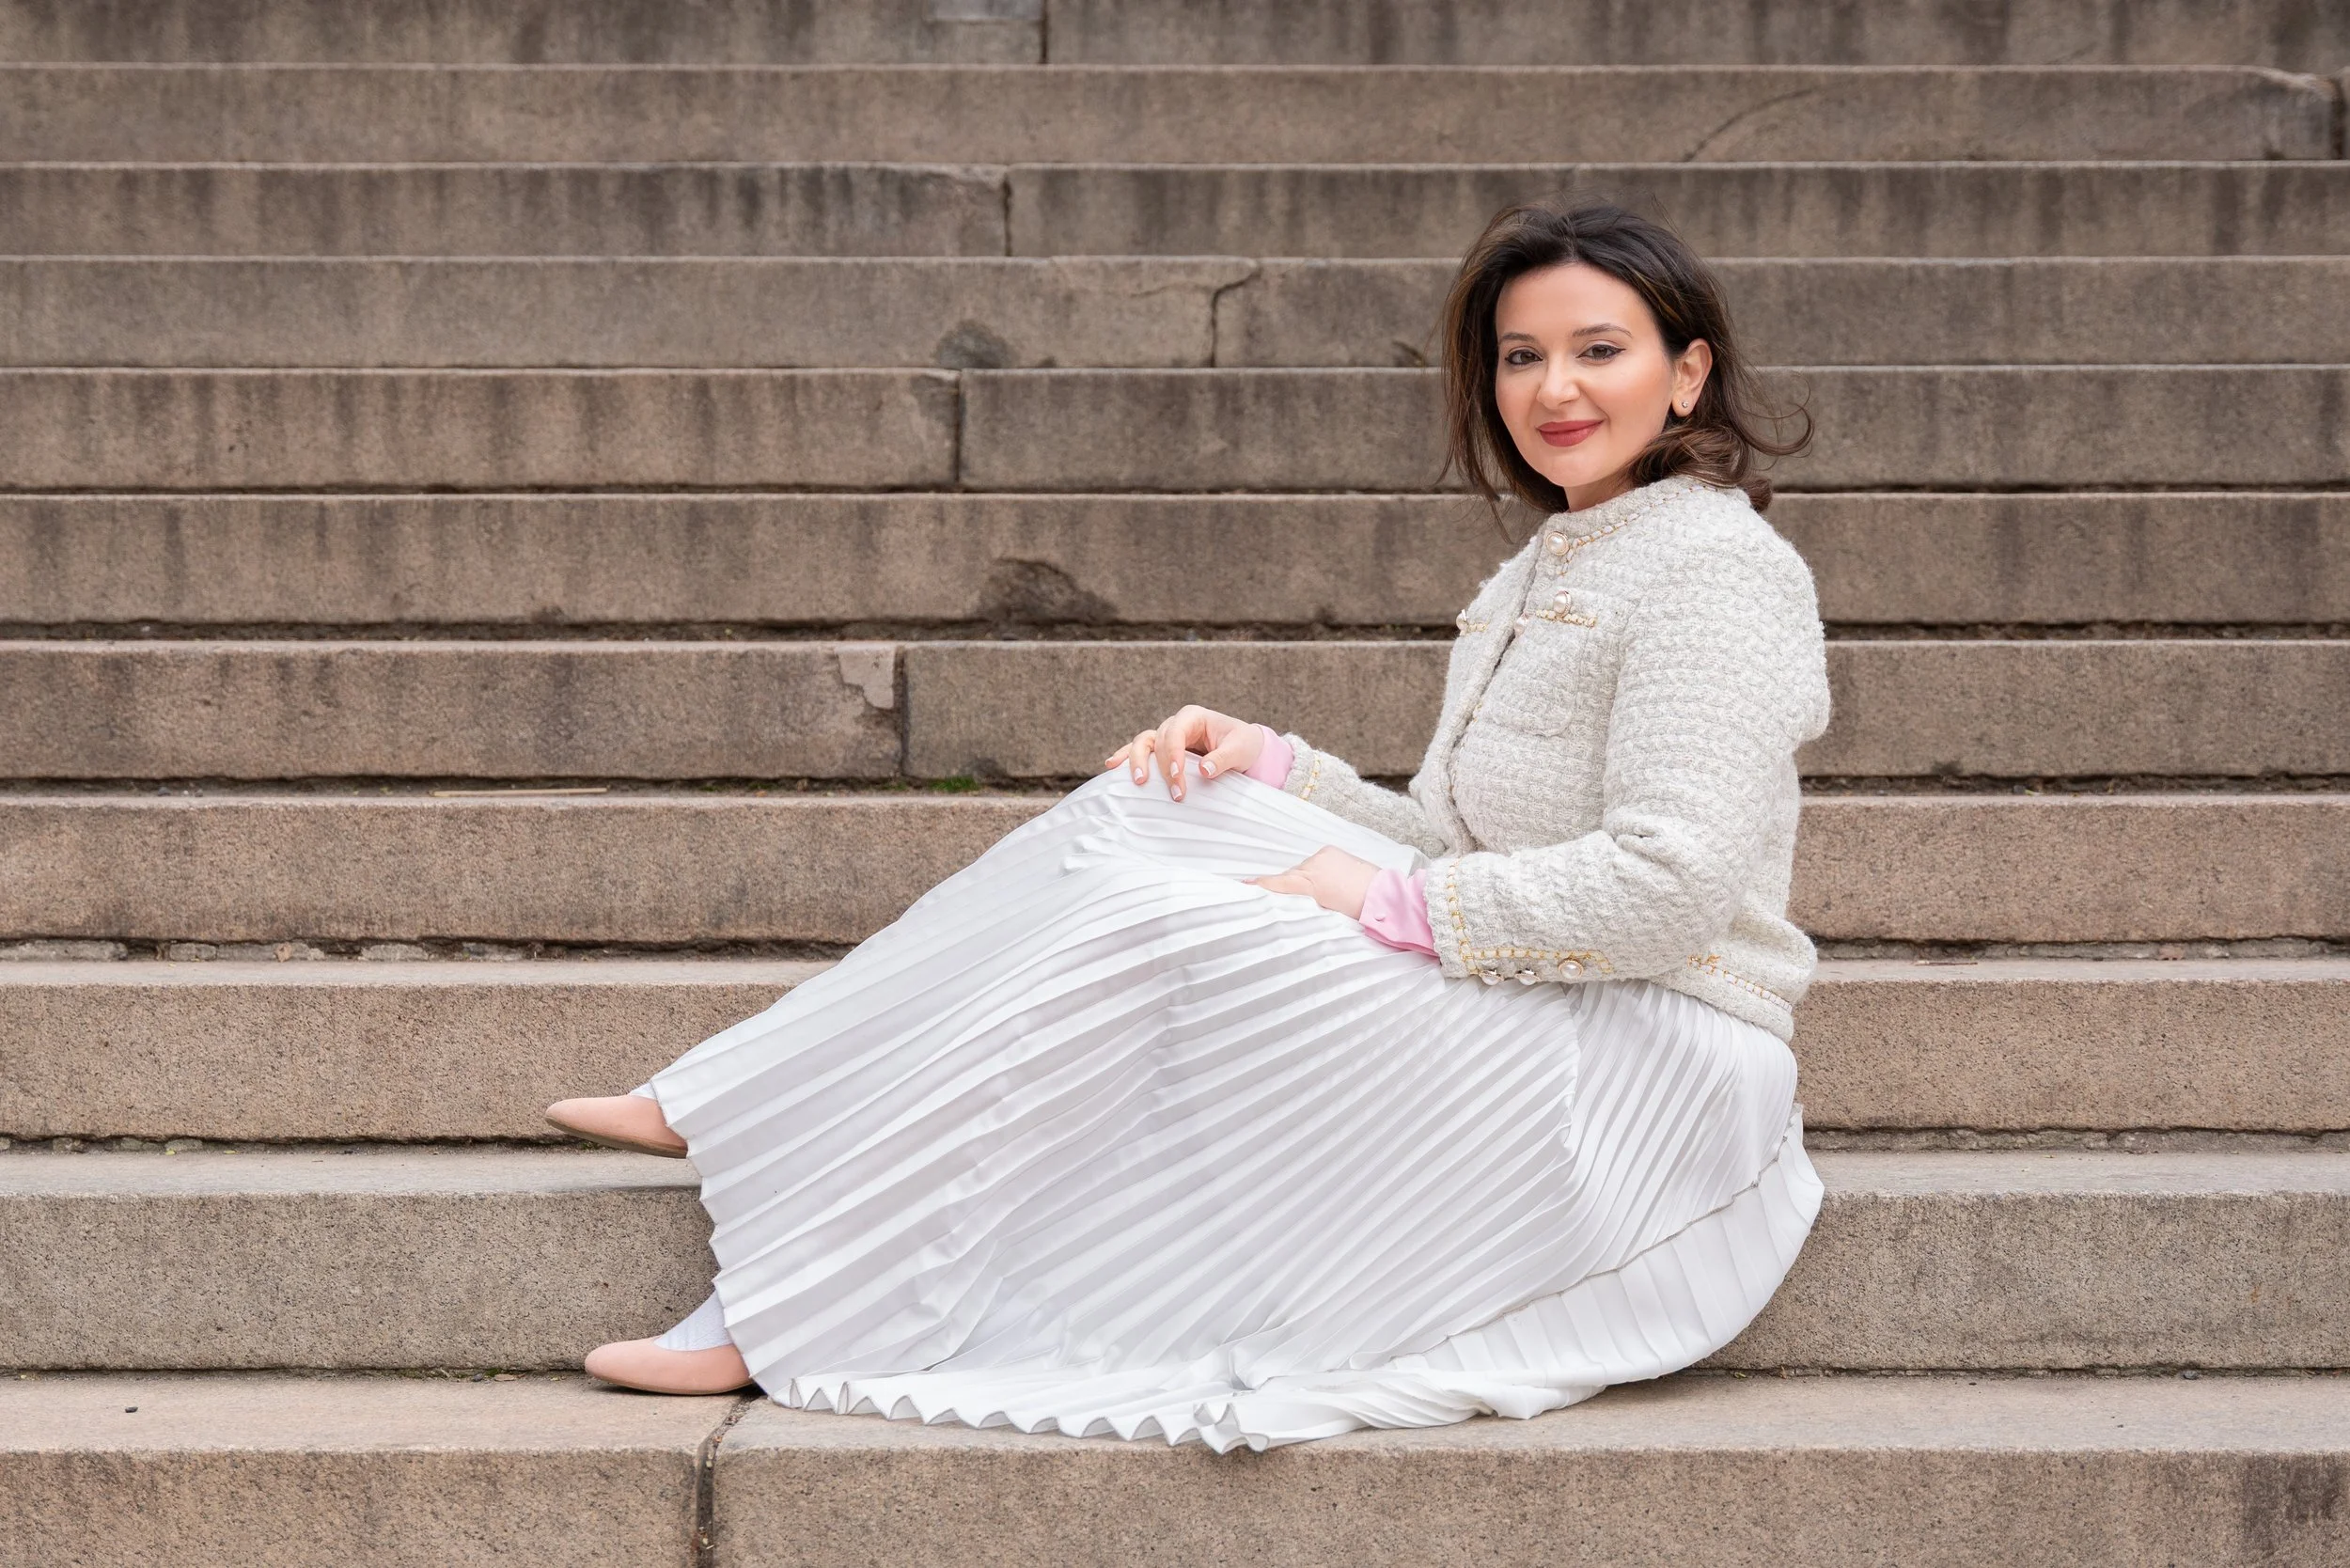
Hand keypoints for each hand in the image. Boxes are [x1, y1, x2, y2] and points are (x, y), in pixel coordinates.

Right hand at [1104, 704, 1264, 802]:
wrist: (1246, 749)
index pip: (1175, 733)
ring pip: (1143, 743)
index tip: (1178, 778)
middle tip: (1174, 793)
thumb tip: (1204, 771)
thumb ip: (1223, 758)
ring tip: (1138, 782)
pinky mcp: (1163, 751)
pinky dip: (1125, 757)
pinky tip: (1111, 766)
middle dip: (1161, 767)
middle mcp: (1176, 724)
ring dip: (1136, 761)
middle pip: (1157, 740)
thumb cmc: (1244, 744)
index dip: (1173, 755)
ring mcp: (1167, 737)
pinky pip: (1140, 751)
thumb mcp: (1241, 749)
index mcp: (1193, 717)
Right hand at [1248, 846, 1380, 919]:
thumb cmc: (1356, 913)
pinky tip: (1325, 882)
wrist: (1384, 896)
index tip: (1243, 885)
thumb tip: (1291, 907)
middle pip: (1289, 877)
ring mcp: (1322, 856)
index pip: (1278, 883)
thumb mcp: (1325, 916)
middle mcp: (1312, 865)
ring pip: (1302, 870)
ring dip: (1304, 880)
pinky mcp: (1331, 851)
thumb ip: (1304, 909)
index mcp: (1310, 884)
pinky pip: (1314, 862)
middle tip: (1289, 902)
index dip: (1260, 885)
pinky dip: (1314, 871)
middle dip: (1288, 888)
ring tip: (1317, 895)